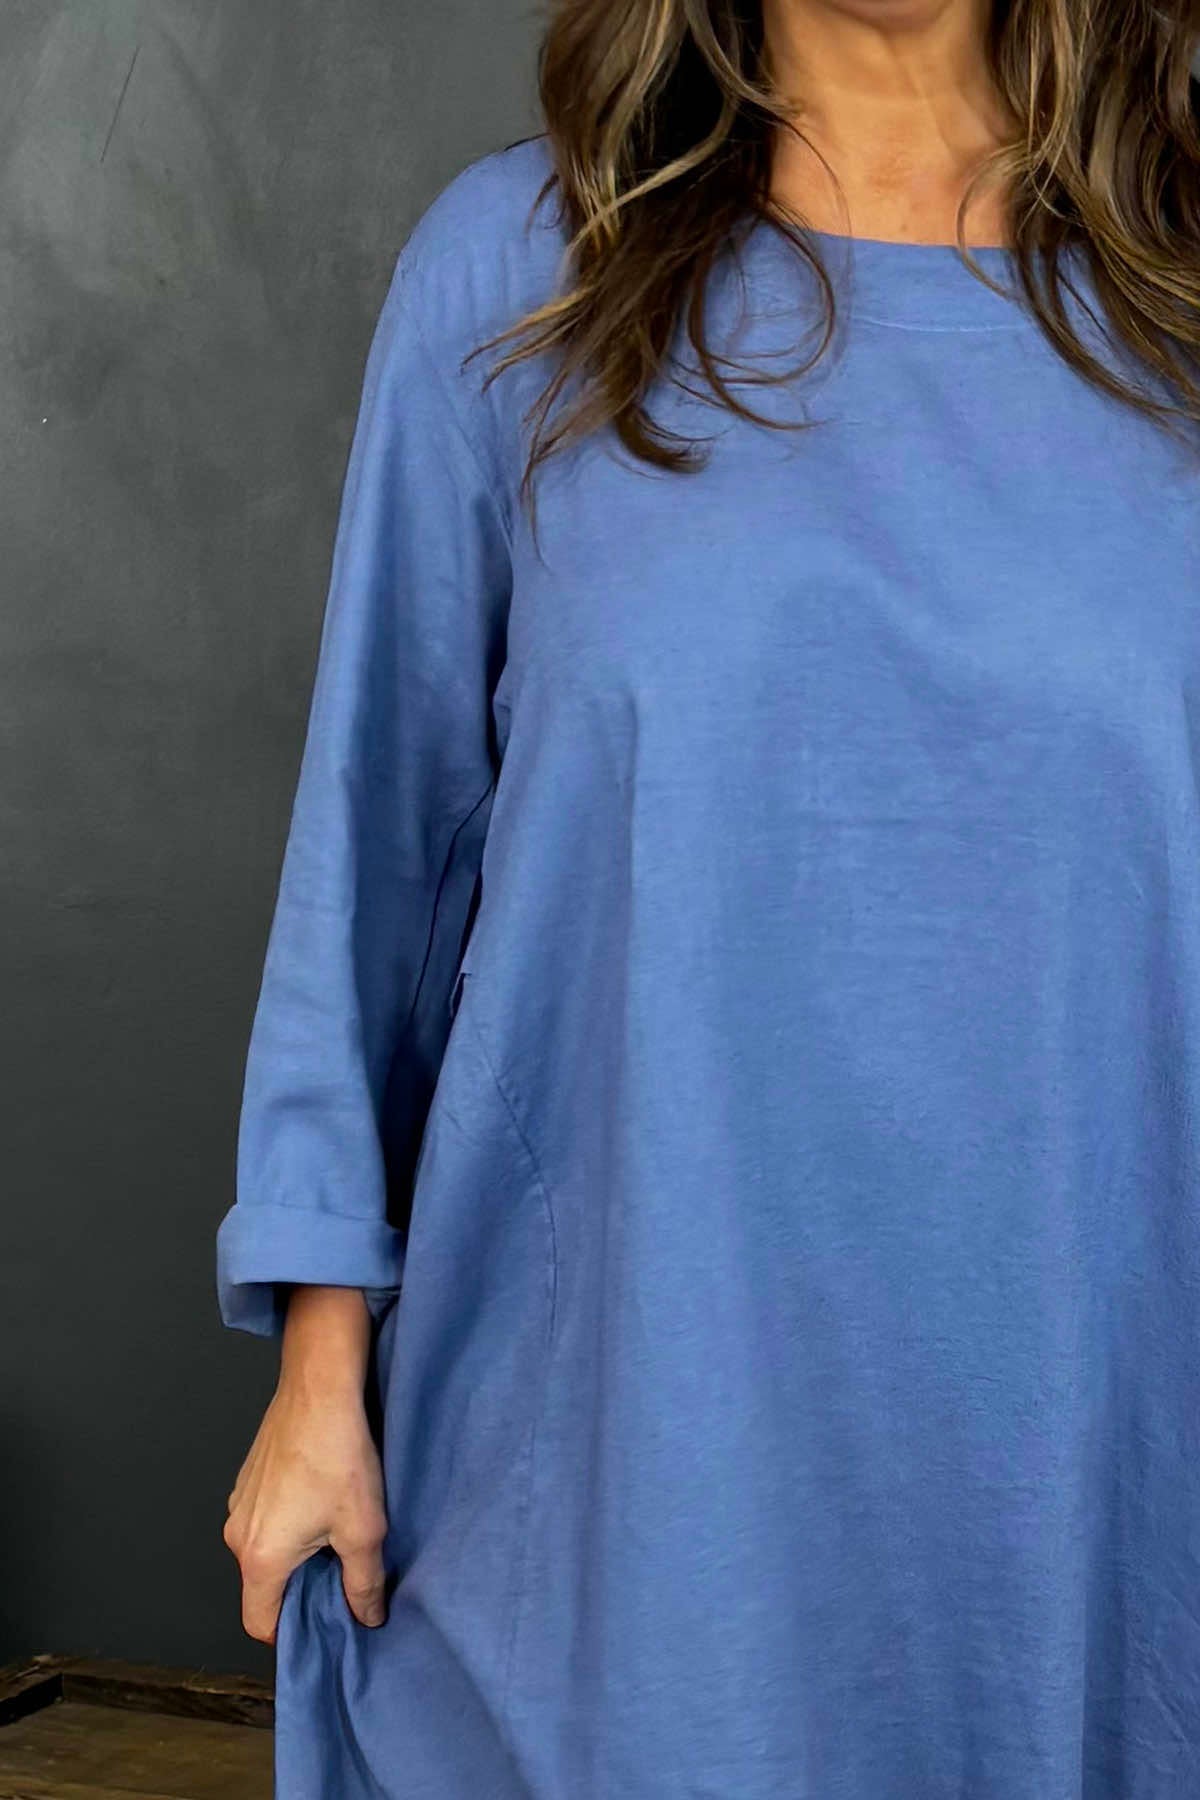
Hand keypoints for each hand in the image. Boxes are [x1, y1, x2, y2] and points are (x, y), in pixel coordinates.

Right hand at [222, 1286, 388, 1643]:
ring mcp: (239, 1501)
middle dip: (300, 1588)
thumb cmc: (339, 1457)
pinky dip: (288, 1520)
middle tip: (342, 1575)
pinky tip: (322, 1497)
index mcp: (260, 1557)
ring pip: (264, 1549)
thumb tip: (366, 1618)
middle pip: (263, 1585)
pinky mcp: (248, 1476)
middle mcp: (237, 1533)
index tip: (326, 1621)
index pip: (260, 1623)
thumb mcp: (364, 1530)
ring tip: (337, 1530)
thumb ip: (363, 1585)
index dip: (292, 1632)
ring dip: (296, 1551)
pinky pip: (264, 1517)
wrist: (319, 1388)